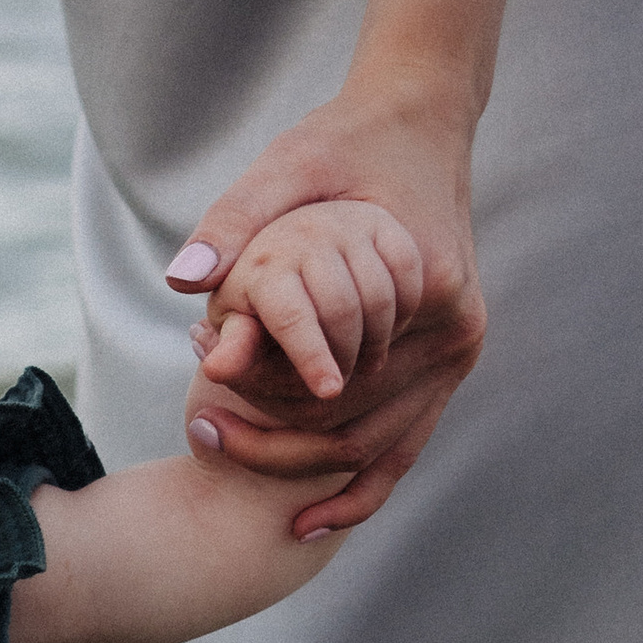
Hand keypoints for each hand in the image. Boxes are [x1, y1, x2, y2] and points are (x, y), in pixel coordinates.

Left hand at [167, 81, 486, 530]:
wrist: (419, 121)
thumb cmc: (347, 142)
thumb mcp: (286, 170)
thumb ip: (234, 222)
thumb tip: (182, 280)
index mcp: (428, 289)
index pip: (335, 383)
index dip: (261, 406)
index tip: (200, 411)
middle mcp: (456, 332)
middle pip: (358, 428)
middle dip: (276, 446)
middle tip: (199, 436)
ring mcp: (460, 352)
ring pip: (377, 448)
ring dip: (305, 469)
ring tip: (226, 455)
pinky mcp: (450, 360)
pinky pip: (404, 442)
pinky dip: (358, 484)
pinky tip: (307, 521)